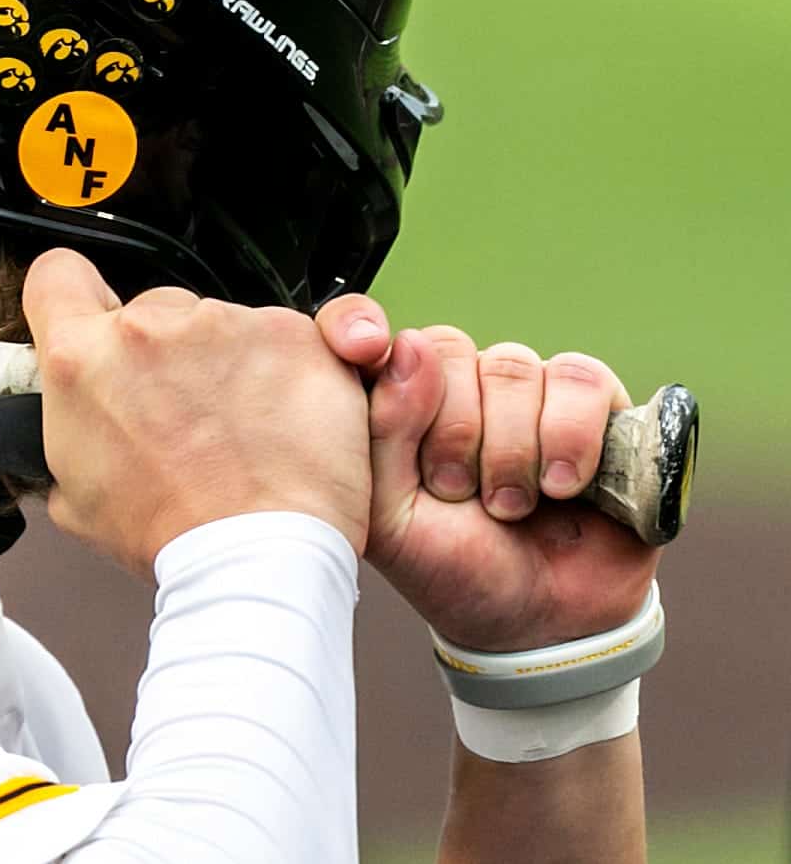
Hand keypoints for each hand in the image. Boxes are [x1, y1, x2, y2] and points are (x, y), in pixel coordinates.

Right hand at [22, 249, 370, 580]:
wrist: (258, 557)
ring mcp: (224, 323)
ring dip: (224, 364)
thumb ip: (67, 430)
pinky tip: (278, 423)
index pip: (56, 275)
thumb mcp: (72, 494)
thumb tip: (70, 419)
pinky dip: (281, 372)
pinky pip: (279, 337)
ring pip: (217, 325)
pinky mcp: (291, 333)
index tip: (87, 314)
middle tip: (181, 413)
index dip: (70, 295)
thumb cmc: (170, 535)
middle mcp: (148, 327)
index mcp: (81, 359)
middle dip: (162, 352)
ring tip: (238, 431)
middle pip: (149, 309)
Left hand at [316, 305, 660, 651]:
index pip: (362, 329)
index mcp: (393, 404)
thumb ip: (379, 435)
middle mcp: (455, 385)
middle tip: (455, 492)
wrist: (540, 621)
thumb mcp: (389, 517)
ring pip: (511, 366)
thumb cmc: (452, 567)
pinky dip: (570, 436)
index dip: (356, 330)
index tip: (360, 349)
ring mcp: (525, 390)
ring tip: (509, 506)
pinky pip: (580, 380)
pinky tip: (564, 485)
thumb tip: (404, 347)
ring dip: (510, 448)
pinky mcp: (594, 405)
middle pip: (446, 349)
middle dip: (451, 432)